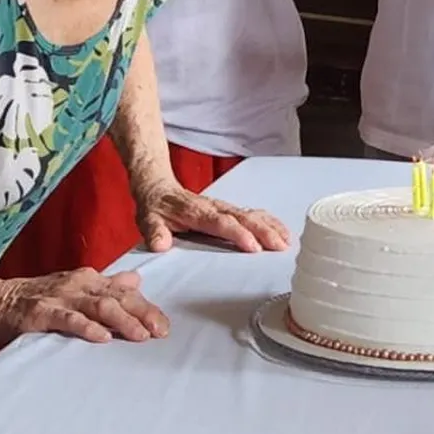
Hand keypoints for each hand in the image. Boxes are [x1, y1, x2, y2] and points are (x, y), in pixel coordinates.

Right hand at [0, 267, 168, 345]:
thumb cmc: (38, 298)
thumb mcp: (75, 286)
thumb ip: (106, 285)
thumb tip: (136, 281)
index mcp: (88, 279)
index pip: (124, 292)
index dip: (146, 307)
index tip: (164, 324)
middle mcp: (78, 284)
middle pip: (117, 297)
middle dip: (142, 313)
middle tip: (161, 331)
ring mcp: (60, 297)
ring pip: (98, 306)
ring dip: (122, 320)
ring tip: (140, 335)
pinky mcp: (42, 312)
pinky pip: (68, 319)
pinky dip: (86, 327)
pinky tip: (101, 337)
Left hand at [133, 176, 290, 254]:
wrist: (158, 187)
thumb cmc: (156, 207)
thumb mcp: (148, 220)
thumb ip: (154, 232)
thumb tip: (160, 243)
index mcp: (196, 212)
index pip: (220, 223)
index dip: (237, 233)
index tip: (253, 246)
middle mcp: (213, 207)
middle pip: (242, 218)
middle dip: (263, 231)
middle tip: (279, 246)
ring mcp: (223, 207)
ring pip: (251, 214)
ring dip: (269, 226)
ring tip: (286, 241)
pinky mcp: (228, 209)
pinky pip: (252, 213)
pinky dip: (268, 221)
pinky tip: (281, 231)